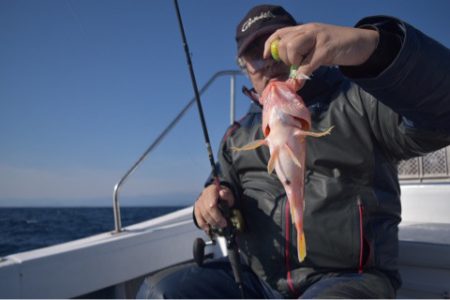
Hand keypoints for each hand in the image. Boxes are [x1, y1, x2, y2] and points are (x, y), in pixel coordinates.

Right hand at [194, 185, 234, 231]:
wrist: (217, 193)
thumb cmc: (224, 195)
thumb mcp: (229, 194)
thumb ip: (227, 194)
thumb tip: (222, 193)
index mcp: (212, 190)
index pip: (212, 204)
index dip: (217, 215)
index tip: (224, 221)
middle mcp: (204, 195)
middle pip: (207, 210)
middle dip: (216, 219)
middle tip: (223, 225)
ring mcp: (199, 201)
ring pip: (203, 214)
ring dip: (211, 222)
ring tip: (218, 226)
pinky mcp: (197, 207)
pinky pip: (198, 217)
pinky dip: (202, 224)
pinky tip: (207, 228)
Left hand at [263, 23, 378, 76]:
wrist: (362, 43)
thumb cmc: (338, 46)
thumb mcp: (317, 48)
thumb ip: (303, 55)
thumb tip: (290, 76)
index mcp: (305, 29)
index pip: (280, 33)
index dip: (270, 45)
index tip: (266, 57)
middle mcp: (309, 31)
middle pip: (284, 43)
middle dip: (285, 58)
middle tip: (296, 65)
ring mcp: (318, 39)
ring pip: (292, 48)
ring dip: (294, 62)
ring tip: (303, 67)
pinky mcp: (326, 49)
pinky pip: (307, 64)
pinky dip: (301, 75)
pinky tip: (300, 83)